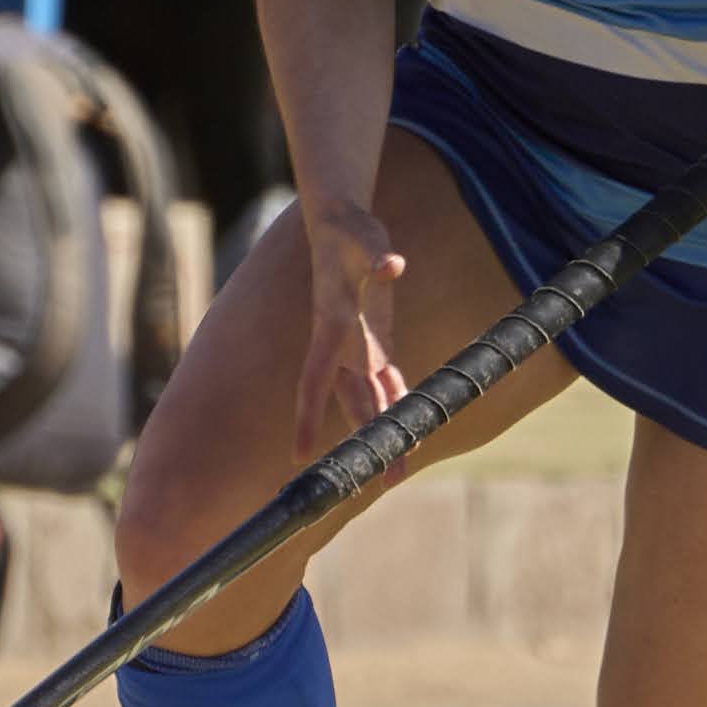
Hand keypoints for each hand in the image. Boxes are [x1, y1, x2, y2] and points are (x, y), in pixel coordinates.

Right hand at [293, 199, 407, 453]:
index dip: (308, 417)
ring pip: (371, 399)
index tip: (300, 455)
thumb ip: (377, 256)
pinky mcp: (377, 341)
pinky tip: (407, 428)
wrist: (341, 226)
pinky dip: (396, 403)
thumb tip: (391, 264)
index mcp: (333, 327)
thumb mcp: (365, 241)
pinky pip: (386, 381)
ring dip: (385, 431)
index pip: (314, 381)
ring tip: (398, 469)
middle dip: (367, 441)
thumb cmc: (350, 232)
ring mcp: (359, 346)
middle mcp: (342, 345)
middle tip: (382, 480)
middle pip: (353, 403)